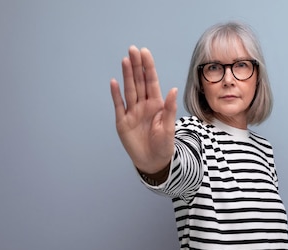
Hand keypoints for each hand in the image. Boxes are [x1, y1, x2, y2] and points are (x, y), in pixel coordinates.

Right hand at [110, 46, 176, 173]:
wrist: (153, 162)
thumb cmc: (164, 146)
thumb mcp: (169, 128)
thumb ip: (169, 109)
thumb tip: (172, 90)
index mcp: (156, 105)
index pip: (151, 82)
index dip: (148, 67)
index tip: (145, 53)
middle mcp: (143, 105)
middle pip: (139, 82)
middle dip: (136, 66)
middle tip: (133, 49)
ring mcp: (132, 112)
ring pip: (129, 90)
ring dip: (127, 76)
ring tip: (125, 60)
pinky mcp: (123, 122)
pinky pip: (119, 105)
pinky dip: (116, 94)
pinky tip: (114, 82)